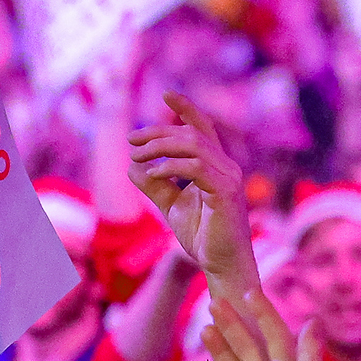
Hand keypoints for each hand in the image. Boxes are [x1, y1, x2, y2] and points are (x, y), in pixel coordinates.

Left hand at [126, 92, 254, 284]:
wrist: (222, 265)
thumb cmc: (203, 237)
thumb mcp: (171, 206)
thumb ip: (155, 185)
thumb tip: (132, 165)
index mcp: (217, 166)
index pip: (203, 128)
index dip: (185, 109)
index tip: (165, 95)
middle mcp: (227, 167)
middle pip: (191, 134)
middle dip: (158, 133)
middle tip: (132, 140)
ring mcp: (229, 178)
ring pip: (194, 146)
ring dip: (161, 147)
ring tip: (137, 156)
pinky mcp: (226, 192)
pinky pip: (196, 168)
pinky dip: (170, 167)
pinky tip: (151, 173)